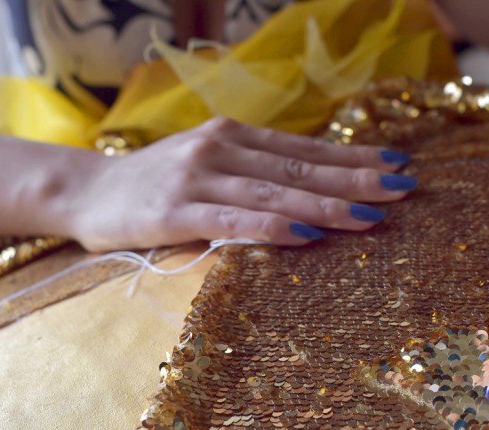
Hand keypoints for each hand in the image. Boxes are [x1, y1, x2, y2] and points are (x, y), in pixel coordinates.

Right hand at [60, 117, 416, 251]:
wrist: (84, 192)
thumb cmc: (152, 183)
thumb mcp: (205, 164)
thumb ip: (250, 170)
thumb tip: (310, 185)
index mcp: (231, 135)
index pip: (303, 148)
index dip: (352, 157)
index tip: (397, 164)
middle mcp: (219, 147)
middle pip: (298, 167)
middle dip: (355, 178)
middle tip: (404, 187)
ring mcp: (197, 177)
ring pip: (274, 193)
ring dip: (325, 204)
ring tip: (371, 215)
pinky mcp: (175, 211)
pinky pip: (234, 220)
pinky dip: (274, 227)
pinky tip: (308, 235)